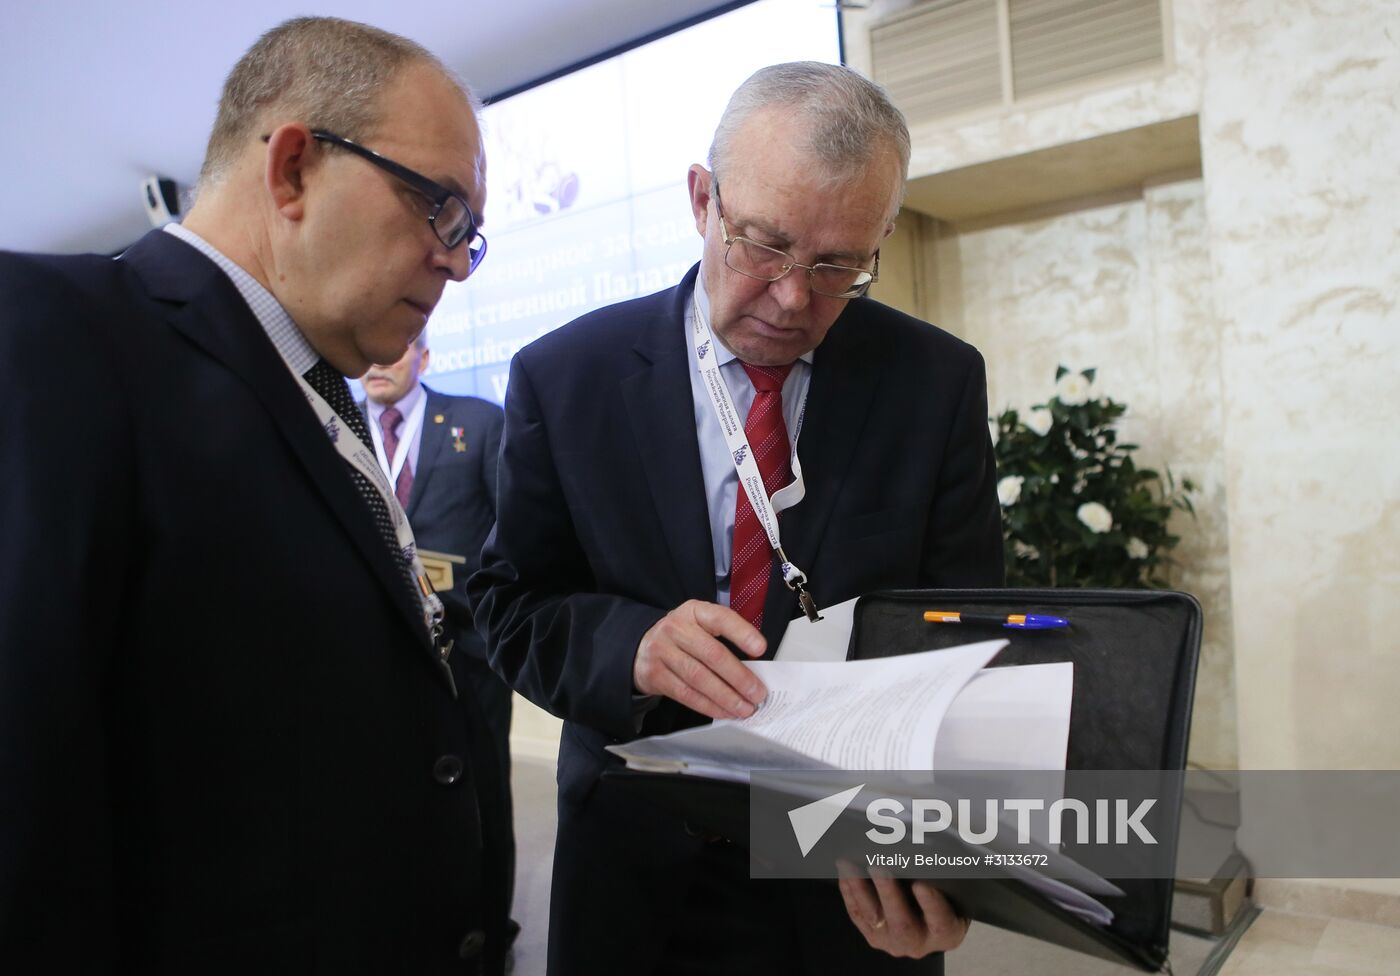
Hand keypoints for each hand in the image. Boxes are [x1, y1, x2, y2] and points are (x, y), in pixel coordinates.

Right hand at [633, 600, 766, 719]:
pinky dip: (708, 706)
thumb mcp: (700, 626)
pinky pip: (686, 694)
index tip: (761, 648)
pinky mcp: (655, 675)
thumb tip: (755, 670)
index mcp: (694, 612)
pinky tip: (724, 712)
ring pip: (699, 678)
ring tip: (744, 708)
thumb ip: (724, 639)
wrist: (641, 647)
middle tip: (757, 693)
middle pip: (711, 654)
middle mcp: (676, 628)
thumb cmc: (682, 638)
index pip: (720, 618)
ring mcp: (662, 651)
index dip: (741, 633)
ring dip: (726, 697)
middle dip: (738, 677)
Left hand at [837, 862, 969, 958]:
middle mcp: (920, 943)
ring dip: (860, 889)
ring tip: (851, 864)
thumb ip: (943, 881)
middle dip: (888, 894)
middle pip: (902, 923)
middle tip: (878, 867)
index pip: (941, 922)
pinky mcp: (873, 936)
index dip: (930, 904)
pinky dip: (850, 892)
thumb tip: (926, 848)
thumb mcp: (954, 896)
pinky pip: (858, 915)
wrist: (931, 924)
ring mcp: (894, 942)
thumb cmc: (946, 902)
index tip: (920, 884)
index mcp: (947, 934)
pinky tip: (845, 873)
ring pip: (874, 918)